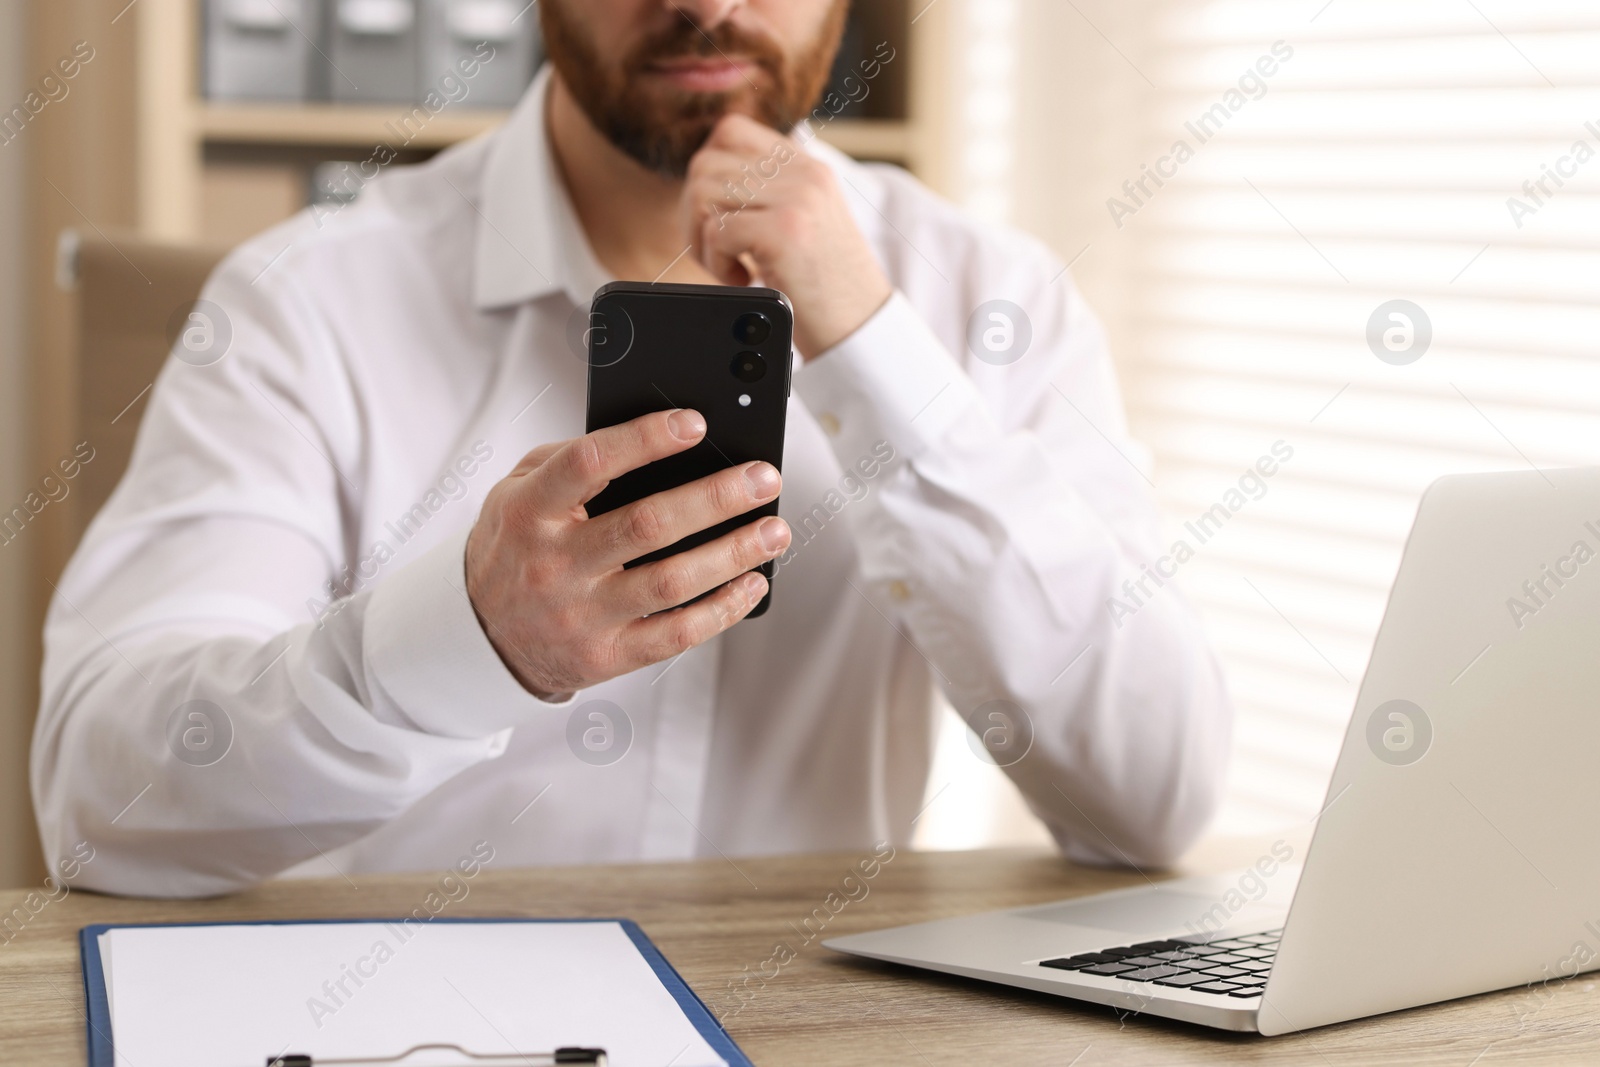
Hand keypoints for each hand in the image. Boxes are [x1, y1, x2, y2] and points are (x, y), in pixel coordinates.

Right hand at [465, 409, 790, 698]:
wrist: (481, 637)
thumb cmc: (515, 547)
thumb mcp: (517, 492)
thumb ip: (568, 459)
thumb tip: (650, 437)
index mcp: (530, 512)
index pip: (589, 464)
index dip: (644, 439)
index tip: (695, 423)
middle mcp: (554, 565)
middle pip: (647, 524)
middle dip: (715, 497)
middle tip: (763, 478)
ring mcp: (581, 615)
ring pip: (671, 582)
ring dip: (733, 553)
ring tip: (774, 530)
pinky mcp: (606, 656)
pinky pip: (676, 634)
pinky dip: (723, 609)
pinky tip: (752, 583)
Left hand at [682, 114, 893, 359]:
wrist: (863, 325)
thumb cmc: (828, 286)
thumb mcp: (805, 223)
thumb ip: (767, 194)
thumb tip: (701, 185)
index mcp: (806, 166)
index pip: (730, 130)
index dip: (706, 172)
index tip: (717, 215)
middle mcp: (803, 173)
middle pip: (705, 165)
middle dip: (693, 215)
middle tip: (716, 252)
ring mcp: (796, 198)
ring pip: (703, 194)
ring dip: (702, 240)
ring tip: (731, 267)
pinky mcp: (785, 231)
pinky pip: (717, 232)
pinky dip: (717, 263)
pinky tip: (745, 279)